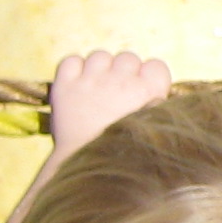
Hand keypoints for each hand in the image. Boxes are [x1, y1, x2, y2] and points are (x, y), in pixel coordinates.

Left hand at [46, 51, 169, 161]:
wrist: (84, 167)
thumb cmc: (123, 153)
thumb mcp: (153, 128)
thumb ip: (156, 106)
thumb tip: (156, 95)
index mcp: (149, 91)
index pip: (156, 65)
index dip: (148, 77)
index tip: (142, 91)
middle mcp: (122, 81)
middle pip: (127, 57)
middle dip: (123, 72)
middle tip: (116, 94)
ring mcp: (92, 81)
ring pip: (100, 56)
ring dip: (99, 69)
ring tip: (96, 89)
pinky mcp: (65, 86)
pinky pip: (71, 60)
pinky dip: (74, 68)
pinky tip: (78, 84)